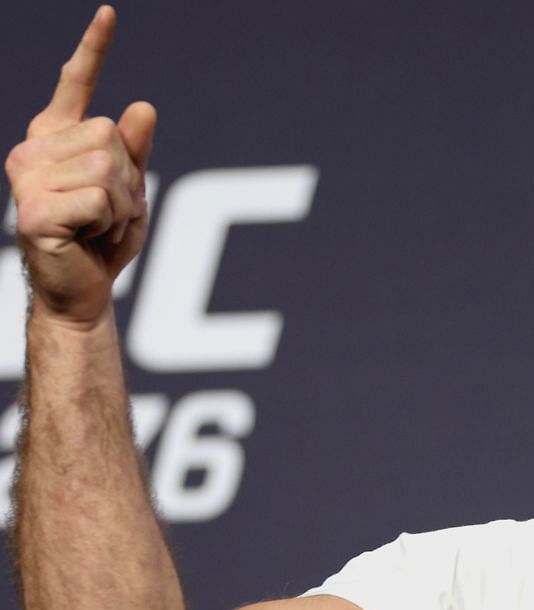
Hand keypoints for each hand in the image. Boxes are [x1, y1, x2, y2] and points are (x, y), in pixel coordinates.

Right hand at [6, 6, 156, 328]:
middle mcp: (34, 149)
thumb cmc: (104, 241)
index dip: (94, 50)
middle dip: (128, 180)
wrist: (81, 293)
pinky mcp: (34, 208)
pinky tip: (87, 237)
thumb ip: (134, 152)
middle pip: (109, 136)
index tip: (110, 13)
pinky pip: (100, 199)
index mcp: (56, 139)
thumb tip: (141, 107)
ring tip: (100, 226)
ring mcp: (28, 177)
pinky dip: (110, 223)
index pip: (76, 85)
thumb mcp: (129, 192)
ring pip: (108, 168)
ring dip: (122, 205)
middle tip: (110, 213)